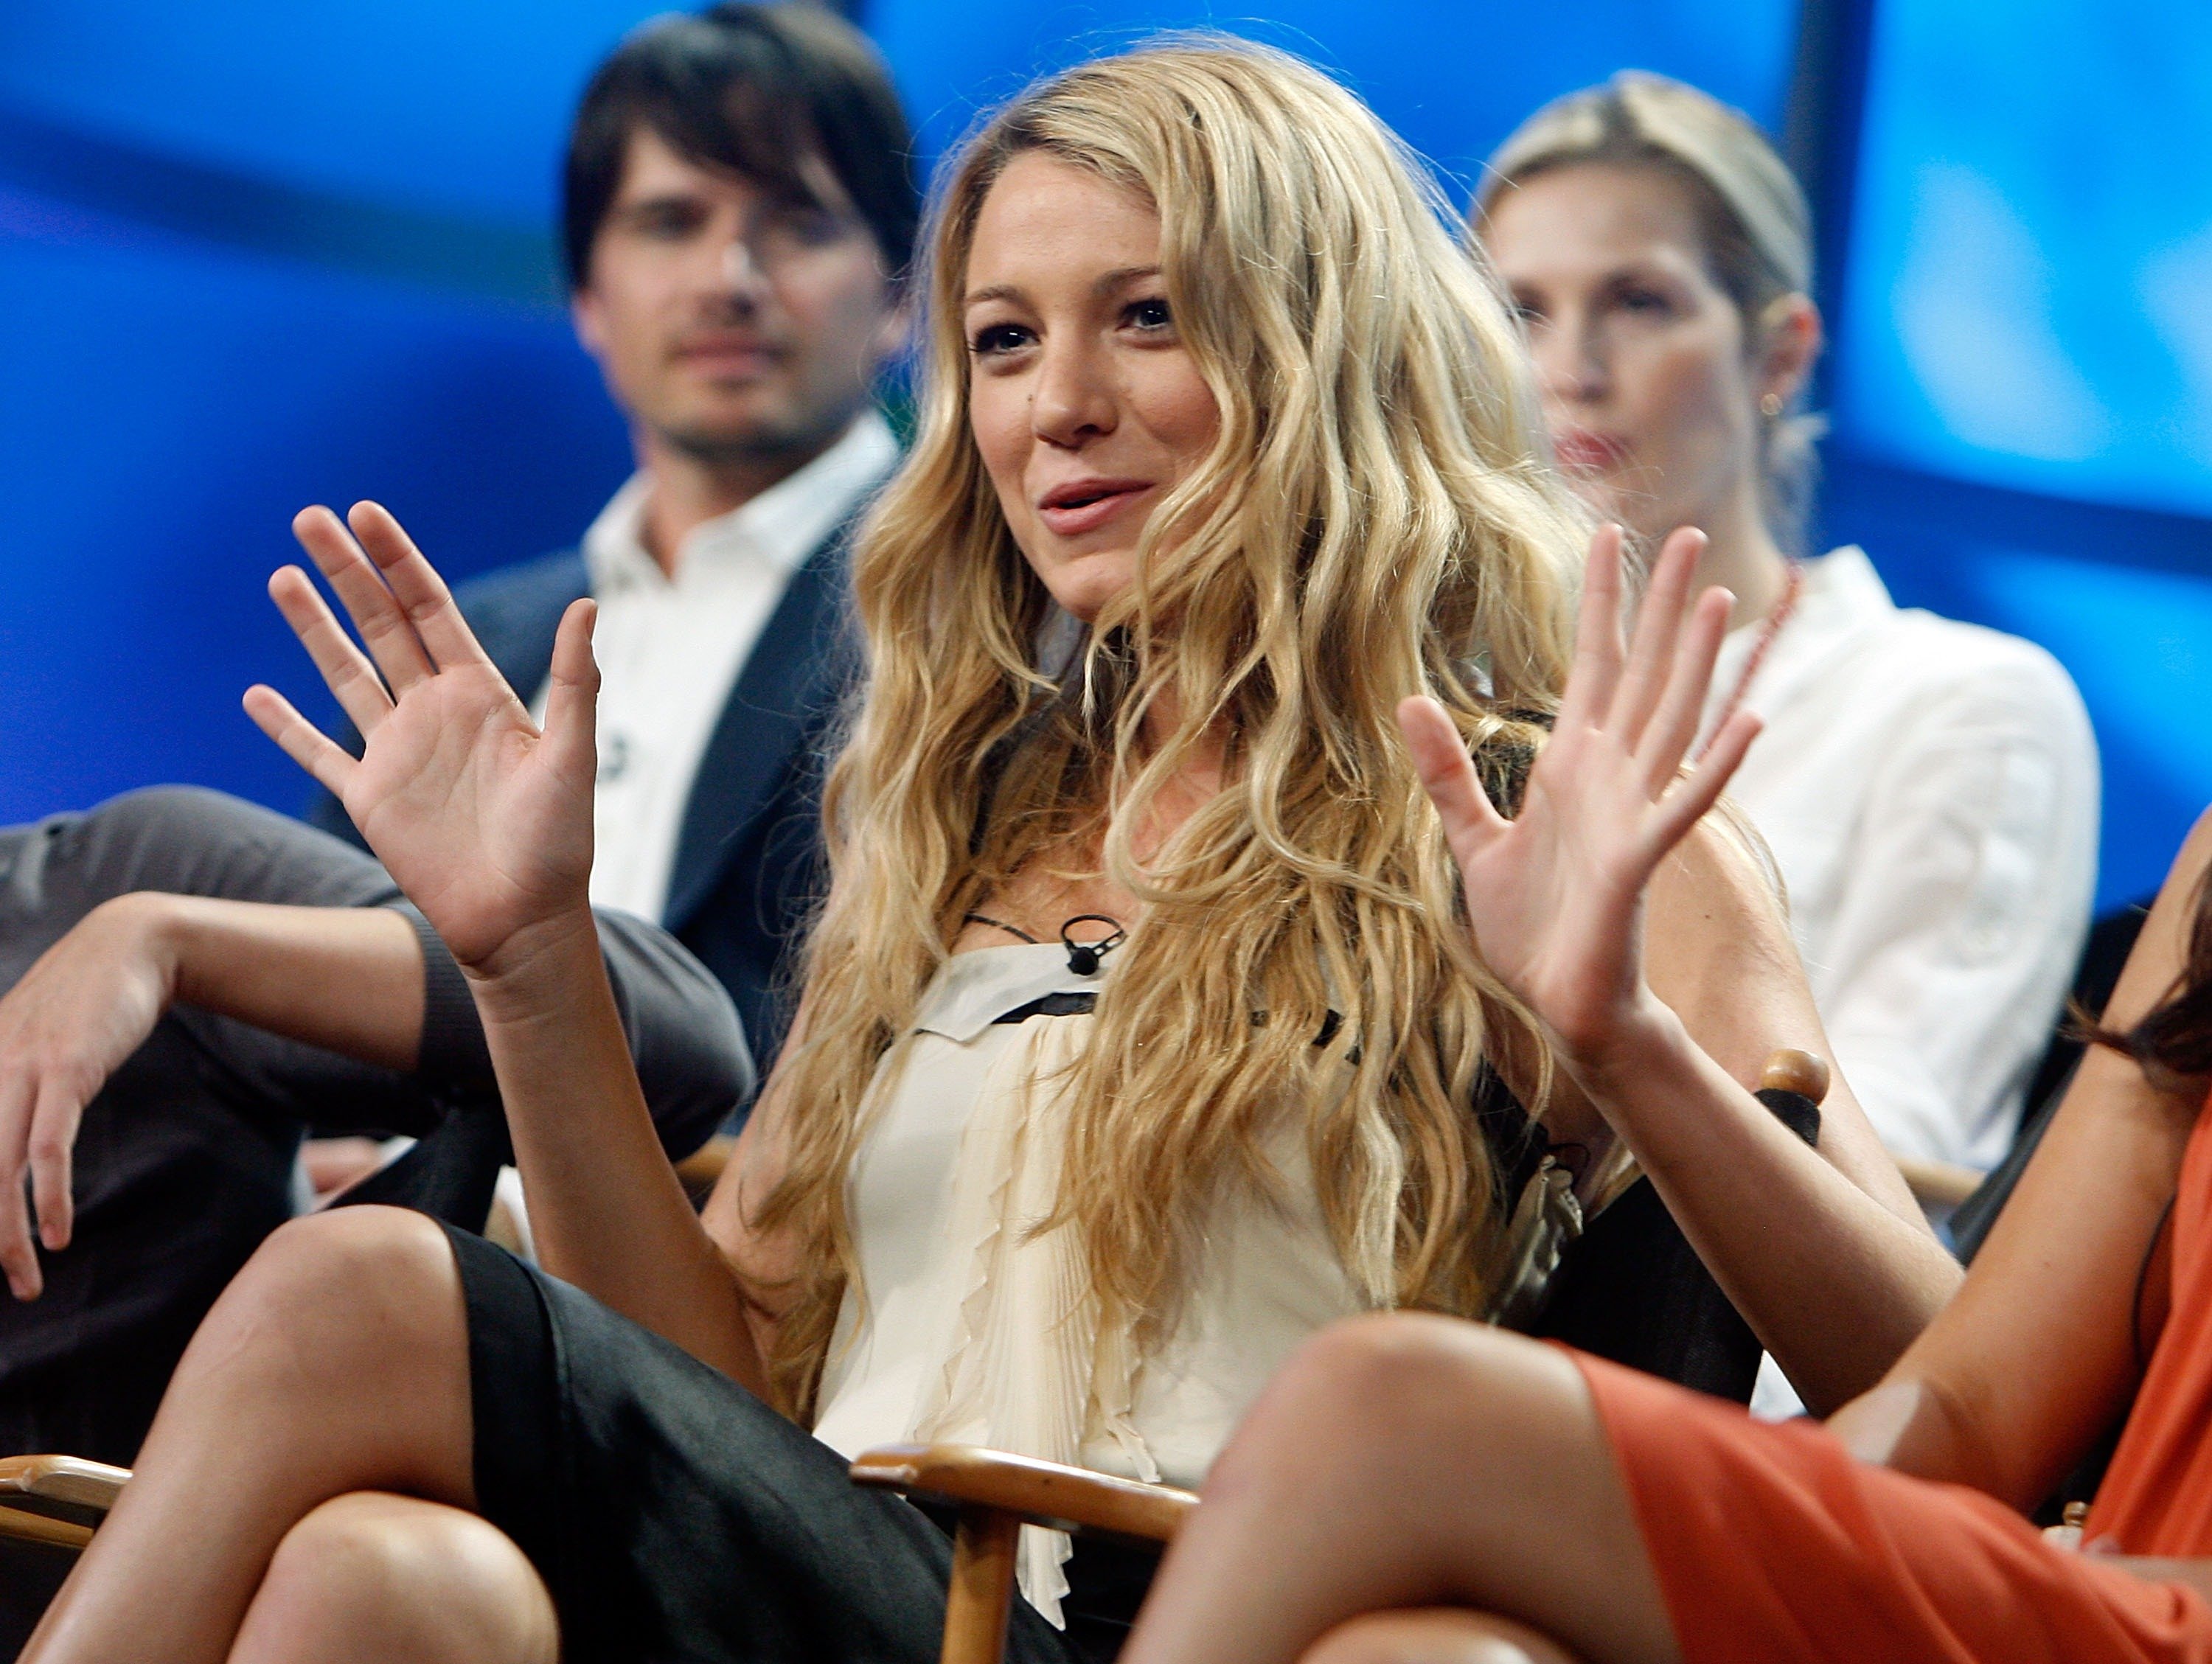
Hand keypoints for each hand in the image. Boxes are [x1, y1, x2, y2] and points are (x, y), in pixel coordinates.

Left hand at [0, 895, 181, 1298]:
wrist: (130, 944)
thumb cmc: (84, 997)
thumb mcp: (30, 1039)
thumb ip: (11, 1080)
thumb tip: (15, 1138)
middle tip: (8, 1287)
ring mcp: (21, 1070)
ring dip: (9, 1236)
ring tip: (25, 1280)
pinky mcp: (66, 1070)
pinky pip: (48, 1146)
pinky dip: (50, 1196)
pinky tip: (58, 1232)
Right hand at [244, 502, 599, 972]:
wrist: (524, 919)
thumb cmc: (560, 842)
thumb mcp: (572, 755)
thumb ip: (575, 680)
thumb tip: (588, 604)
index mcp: (481, 693)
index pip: (430, 609)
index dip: (398, 561)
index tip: (367, 513)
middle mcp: (434, 712)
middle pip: (379, 625)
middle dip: (346, 572)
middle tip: (308, 516)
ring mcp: (397, 752)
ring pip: (343, 673)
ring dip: (312, 627)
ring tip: (281, 576)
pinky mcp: (369, 798)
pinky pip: (317, 752)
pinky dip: (286, 725)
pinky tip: (257, 693)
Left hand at [1397, 525, 1759, 1065]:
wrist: (1558, 1002)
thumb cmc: (1530, 928)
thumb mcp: (1473, 840)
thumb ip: (1447, 773)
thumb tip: (1409, 701)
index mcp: (1572, 766)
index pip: (1591, 663)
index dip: (1600, 602)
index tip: (1607, 534)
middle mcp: (1611, 777)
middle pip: (1643, 673)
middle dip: (1662, 606)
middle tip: (1688, 534)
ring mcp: (1632, 815)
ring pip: (1671, 721)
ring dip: (1696, 662)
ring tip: (1720, 599)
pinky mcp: (1639, 861)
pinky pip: (1684, 806)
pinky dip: (1715, 767)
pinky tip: (1749, 722)